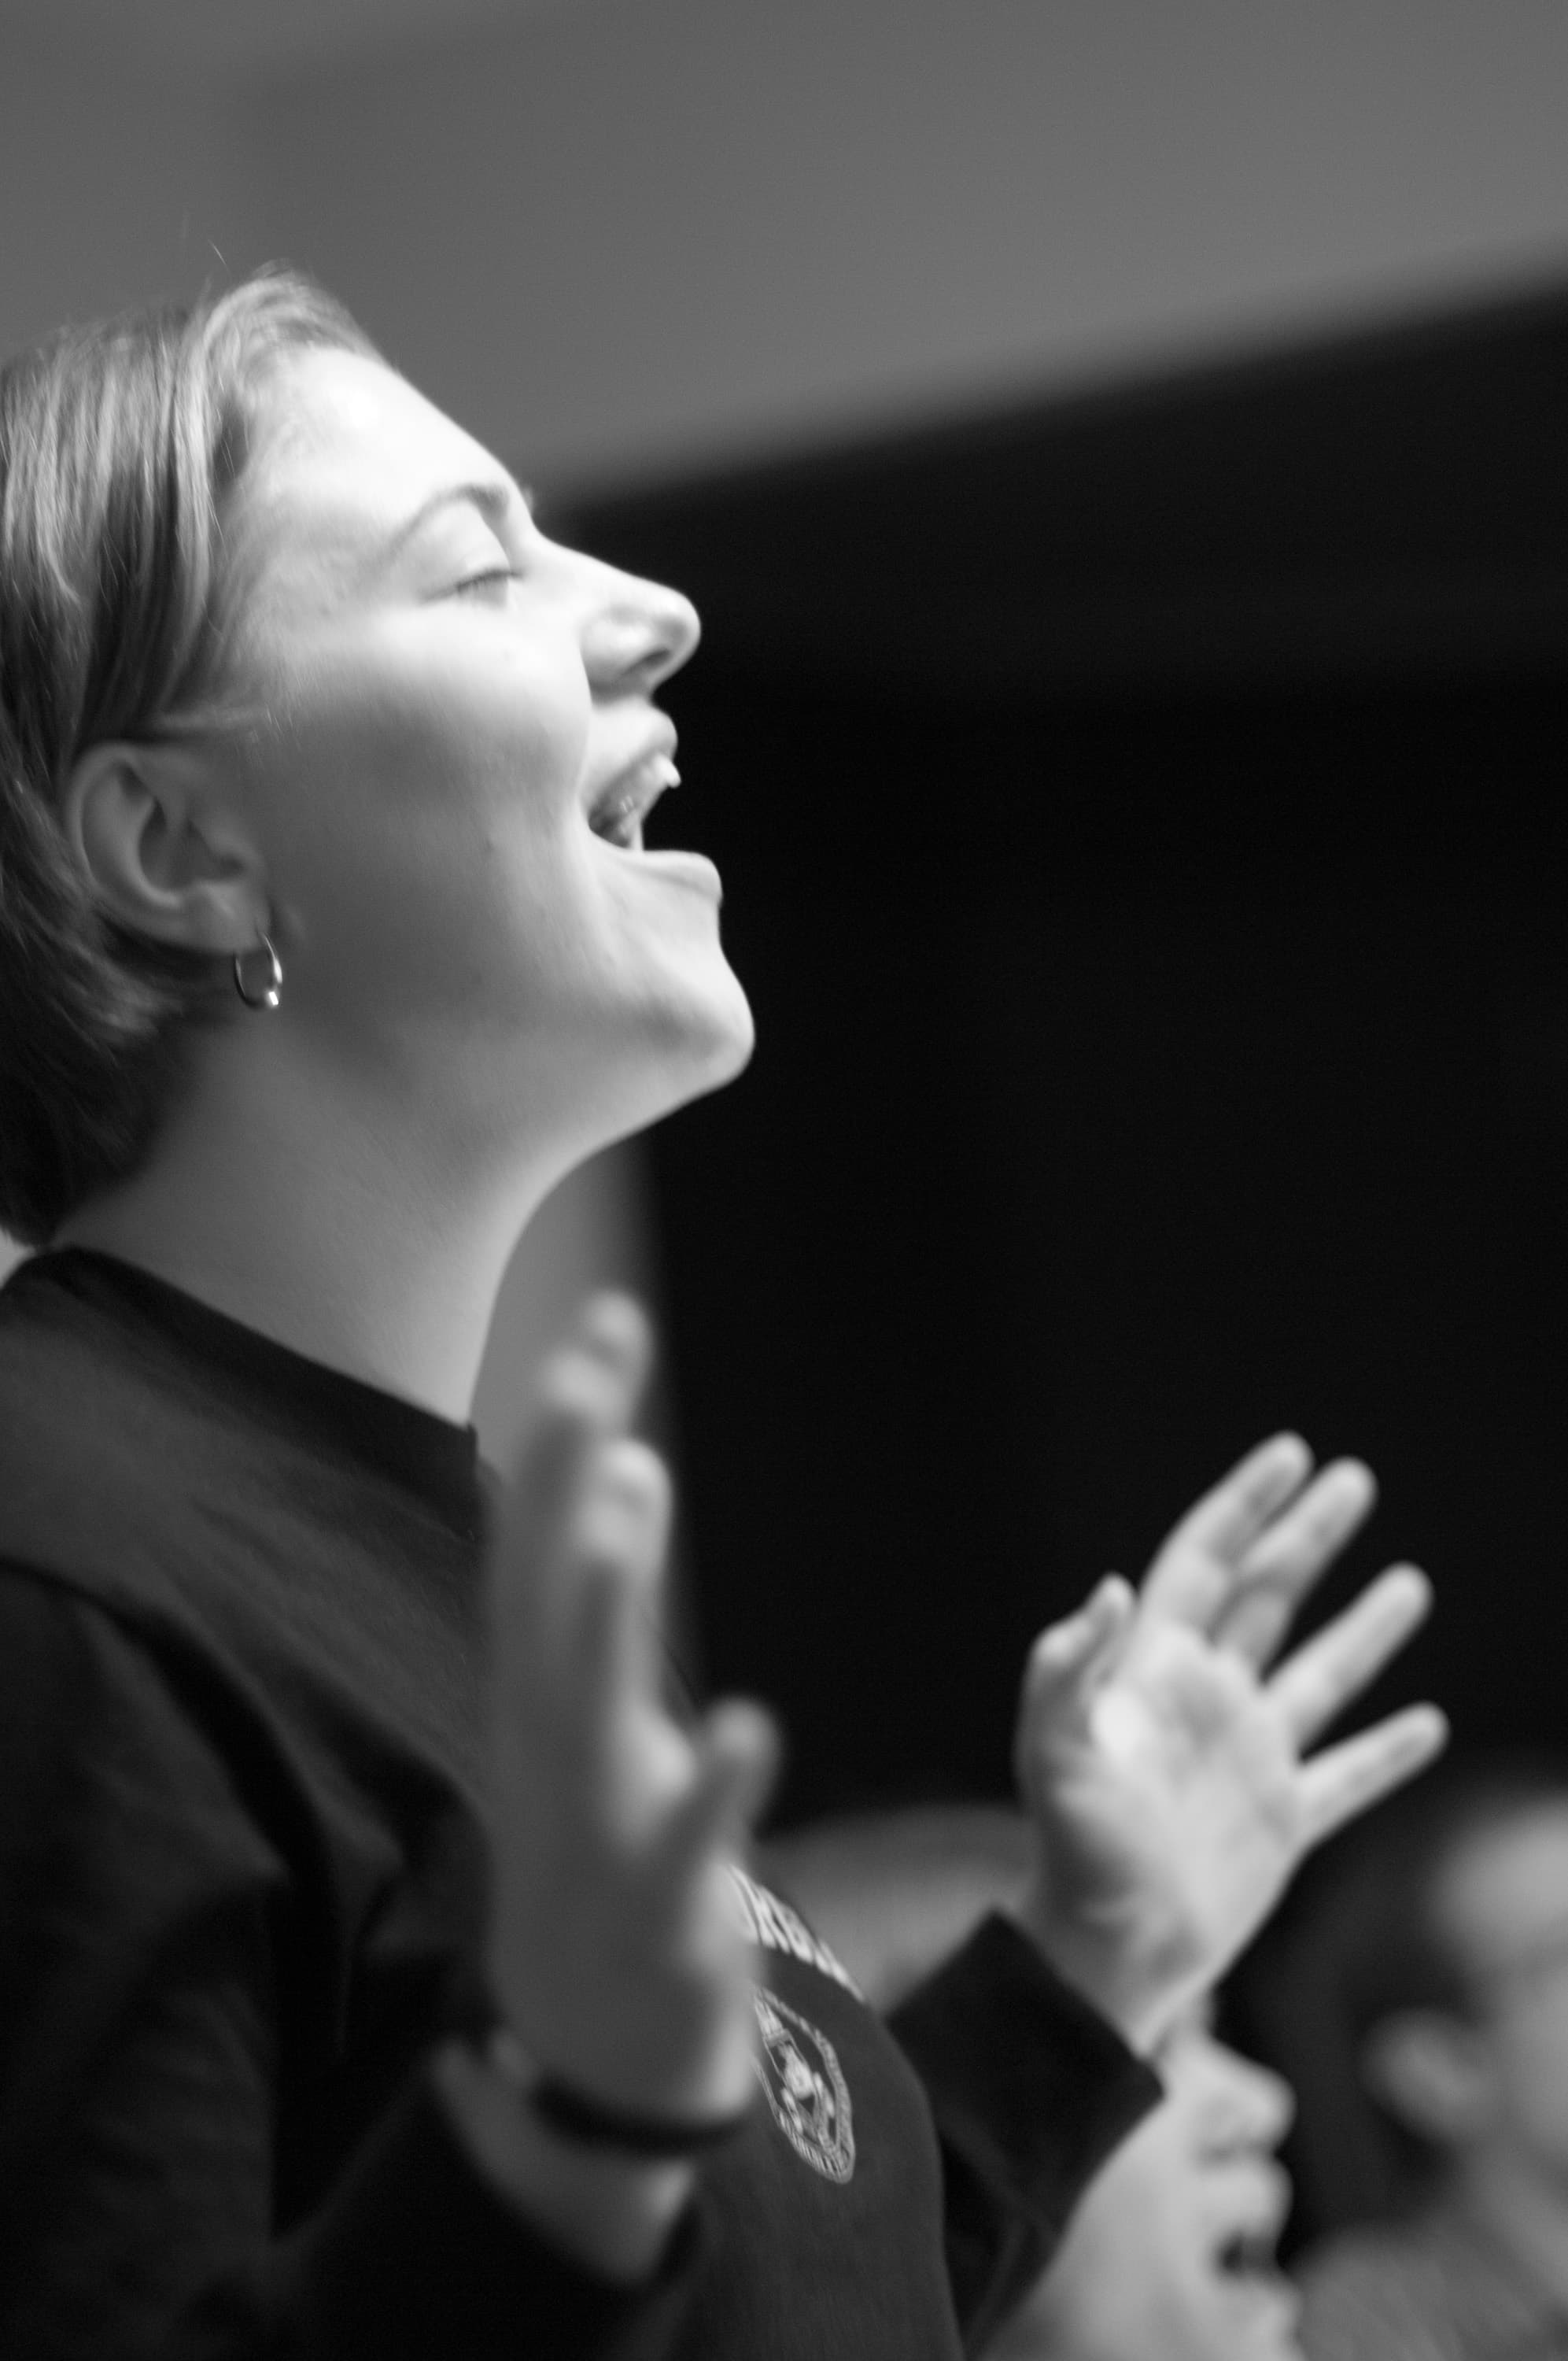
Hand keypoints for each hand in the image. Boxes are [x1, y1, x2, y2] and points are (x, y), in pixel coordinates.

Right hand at [481, 1294, 777, 2125]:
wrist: (585, 2053)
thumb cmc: (599, 1853)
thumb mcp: (596, 1719)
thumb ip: (606, 1601)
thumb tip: (624, 1464)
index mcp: (538, 1691)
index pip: (541, 1537)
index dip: (564, 1431)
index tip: (606, 1319)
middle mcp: (550, 1744)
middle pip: (543, 1596)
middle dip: (557, 1474)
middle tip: (586, 1354)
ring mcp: (595, 1829)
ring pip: (586, 1705)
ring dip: (603, 1597)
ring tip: (630, 1484)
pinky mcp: (658, 1913)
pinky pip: (686, 1845)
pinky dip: (710, 1786)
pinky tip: (749, 1722)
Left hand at [1011, 1435, 1445, 2051]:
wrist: (1105, 1953)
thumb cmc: (1071, 1852)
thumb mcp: (1055, 1753)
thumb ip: (1069, 1670)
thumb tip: (1109, 1589)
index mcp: (1154, 1671)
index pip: (1205, 1562)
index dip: (1243, 1506)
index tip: (1289, 1455)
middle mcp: (1206, 1701)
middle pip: (1267, 1597)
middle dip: (1308, 1536)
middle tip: (1354, 1480)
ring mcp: (1247, 1759)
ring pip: (1318, 1677)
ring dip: (1362, 1630)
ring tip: (1408, 1581)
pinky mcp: (1279, 1823)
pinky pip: (1345, 1777)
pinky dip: (1386, 1753)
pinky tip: (1427, 1725)